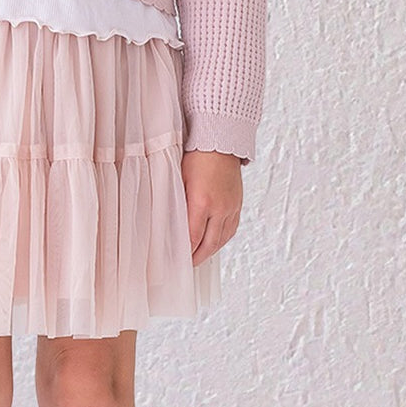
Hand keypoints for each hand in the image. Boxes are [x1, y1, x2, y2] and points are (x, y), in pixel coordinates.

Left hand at [180, 149, 243, 264]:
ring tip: (198, 257)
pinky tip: (213, 243)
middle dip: (197, 257)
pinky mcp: (237, 205)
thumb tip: (168, 224)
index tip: (175, 259)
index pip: (193, 237)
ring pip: (222, 240)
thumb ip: (176, 203)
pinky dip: (221, 240)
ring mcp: (231, 207)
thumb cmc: (196, 157)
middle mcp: (220, 208)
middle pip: (209, 244)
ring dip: (210, 251)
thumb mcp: (179, 178)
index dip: (185, 252)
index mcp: (202, 202)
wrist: (221, 142)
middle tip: (186, 265)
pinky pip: (231, 230)